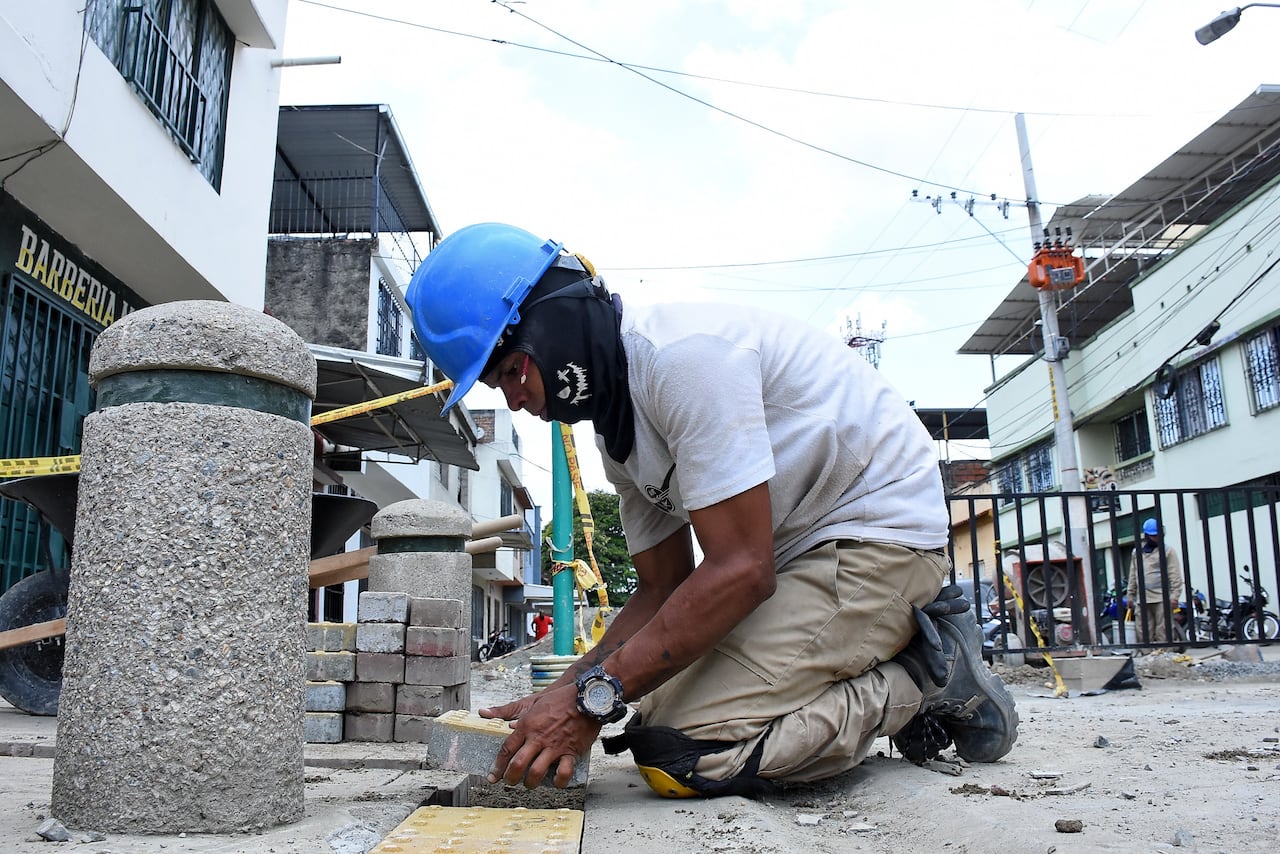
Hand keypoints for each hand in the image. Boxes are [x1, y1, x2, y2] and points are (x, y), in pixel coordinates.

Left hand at [479, 683, 601, 787]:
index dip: (498, 766)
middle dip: (510, 778)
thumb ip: (508, 710)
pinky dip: (559, 782)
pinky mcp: (571, 751)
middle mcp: (538, 738)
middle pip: (518, 764)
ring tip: (530, 784)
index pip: (506, 749)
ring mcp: (554, 746)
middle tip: (509, 782)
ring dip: (530, 783)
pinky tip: (556, 783)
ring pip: (537, 772)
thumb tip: (488, 714)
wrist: (587, 698)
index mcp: (527, 725)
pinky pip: (563, 773)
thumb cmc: (560, 698)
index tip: (493, 776)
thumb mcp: (533, 701)